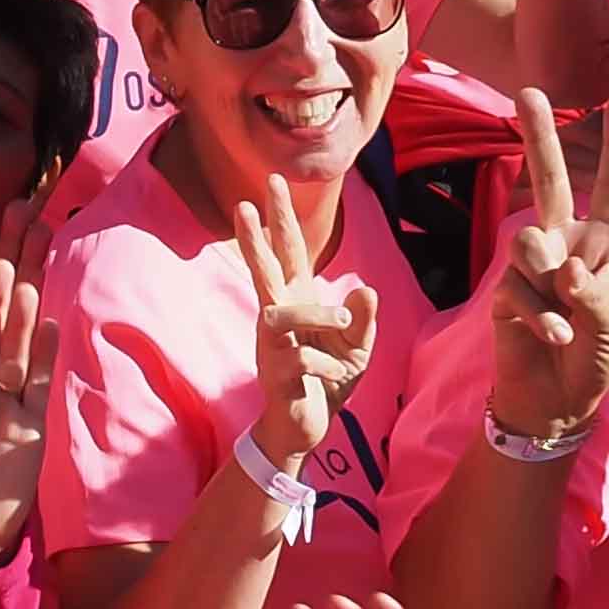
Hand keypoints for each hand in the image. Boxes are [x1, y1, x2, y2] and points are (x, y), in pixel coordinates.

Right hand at [233, 177, 380, 477]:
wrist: (307, 426)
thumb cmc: (328, 380)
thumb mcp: (358, 346)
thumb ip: (363, 317)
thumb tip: (364, 288)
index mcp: (298, 300)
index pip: (289, 252)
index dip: (282, 218)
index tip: (273, 182)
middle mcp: (278, 315)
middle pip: (264, 268)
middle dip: (254, 237)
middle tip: (244, 202)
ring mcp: (272, 343)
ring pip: (280, 313)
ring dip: (315, 314)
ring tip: (343, 321)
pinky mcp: (274, 372)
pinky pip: (302, 359)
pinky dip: (324, 367)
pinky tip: (328, 377)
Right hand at [486, 90, 608, 442]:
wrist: (556, 402)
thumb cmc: (595, 358)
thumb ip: (593, 291)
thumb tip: (562, 265)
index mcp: (601, 247)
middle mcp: (563, 246)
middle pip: (547, 182)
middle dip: (538, 136)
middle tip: (527, 91)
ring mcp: (530, 268)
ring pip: (530, 244)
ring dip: (548, 281)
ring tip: (565, 319)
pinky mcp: (504, 294)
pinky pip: (517, 291)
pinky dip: (540, 318)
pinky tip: (555, 338)